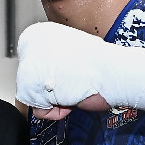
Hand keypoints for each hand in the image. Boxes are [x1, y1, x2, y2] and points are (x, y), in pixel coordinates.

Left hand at [16, 21, 144, 122]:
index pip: (35, 69)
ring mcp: (29, 62)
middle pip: (33, 83)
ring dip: (56, 100)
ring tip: (74, 87)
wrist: (115, 71)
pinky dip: (56, 111)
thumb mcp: (74, 56)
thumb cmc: (102, 65)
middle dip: (55, 91)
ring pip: (35, 97)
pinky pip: (38, 111)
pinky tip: (70, 95)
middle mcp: (31, 43)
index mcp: (41, 32)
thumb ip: (57, 64)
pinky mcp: (29, 83)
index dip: (57, 79)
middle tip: (75, 82)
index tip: (72, 75)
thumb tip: (49, 79)